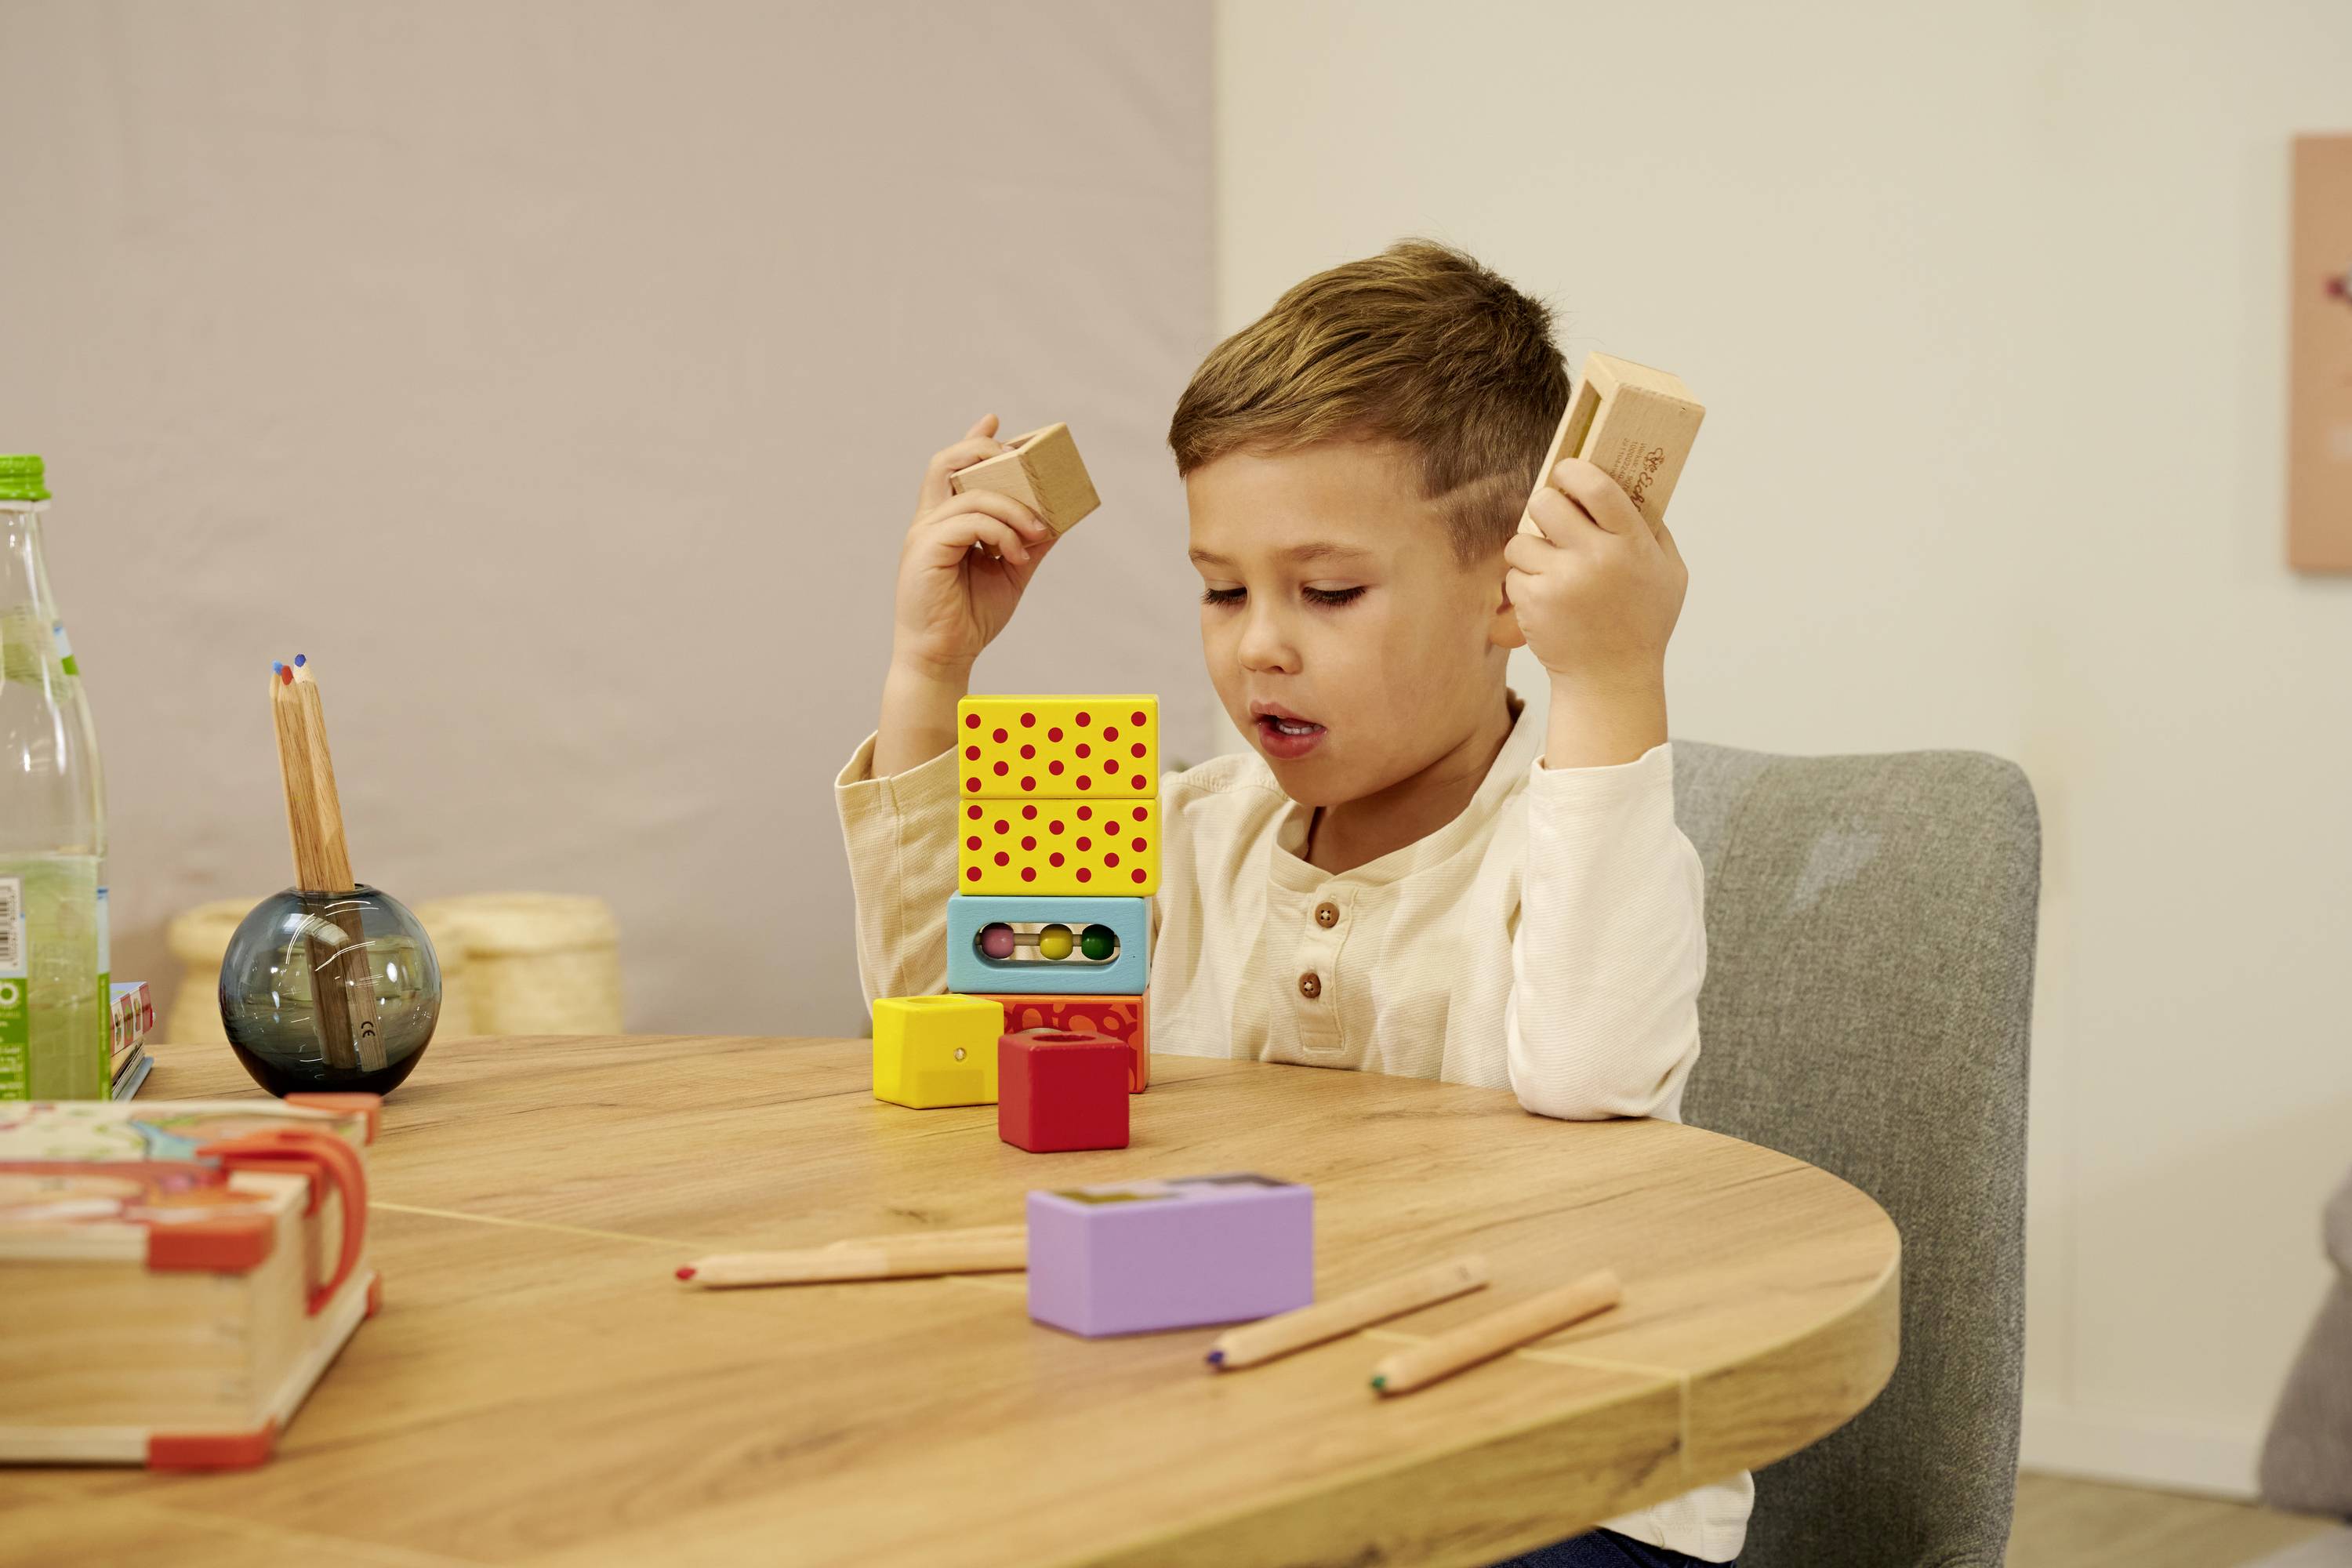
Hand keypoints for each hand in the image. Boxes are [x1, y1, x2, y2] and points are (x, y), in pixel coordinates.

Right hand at [890, 414, 1058, 679]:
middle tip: (1021, 458)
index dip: (972, 440)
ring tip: (1036, 531)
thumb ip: (1028, 542)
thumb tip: (1058, 519)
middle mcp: (929, 521)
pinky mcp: (925, 549)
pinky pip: (969, 522)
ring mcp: (923, 533)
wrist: (944, 657)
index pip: (952, 468)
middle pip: (947, 462)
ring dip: (1013, 508)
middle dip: (984, 450)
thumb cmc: (969, 618)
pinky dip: (1001, 531)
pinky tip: (1016, 553)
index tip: (994, 419)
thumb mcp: (1011, 572)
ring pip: (971, 494)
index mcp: (943, 522)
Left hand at [1503, 457, 1686, 685]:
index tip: (1565, 472)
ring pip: (1521, 539)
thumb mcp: (1668, 573)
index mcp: (1632, 544)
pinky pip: (1514, 573)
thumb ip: (1653, 529)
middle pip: (1545, 502)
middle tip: (1550, 517)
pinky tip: (1548, 600)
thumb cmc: (1643, 623)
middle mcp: (1597, 559)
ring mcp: (1562, 581)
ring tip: (1552, 569)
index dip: (1573, 471)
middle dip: (1543, 505)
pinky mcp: (1534, 603)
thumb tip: (1631, 483)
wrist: (1612, 680)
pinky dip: (1525, 583)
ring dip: (1531, 550)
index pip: (1596, 486)